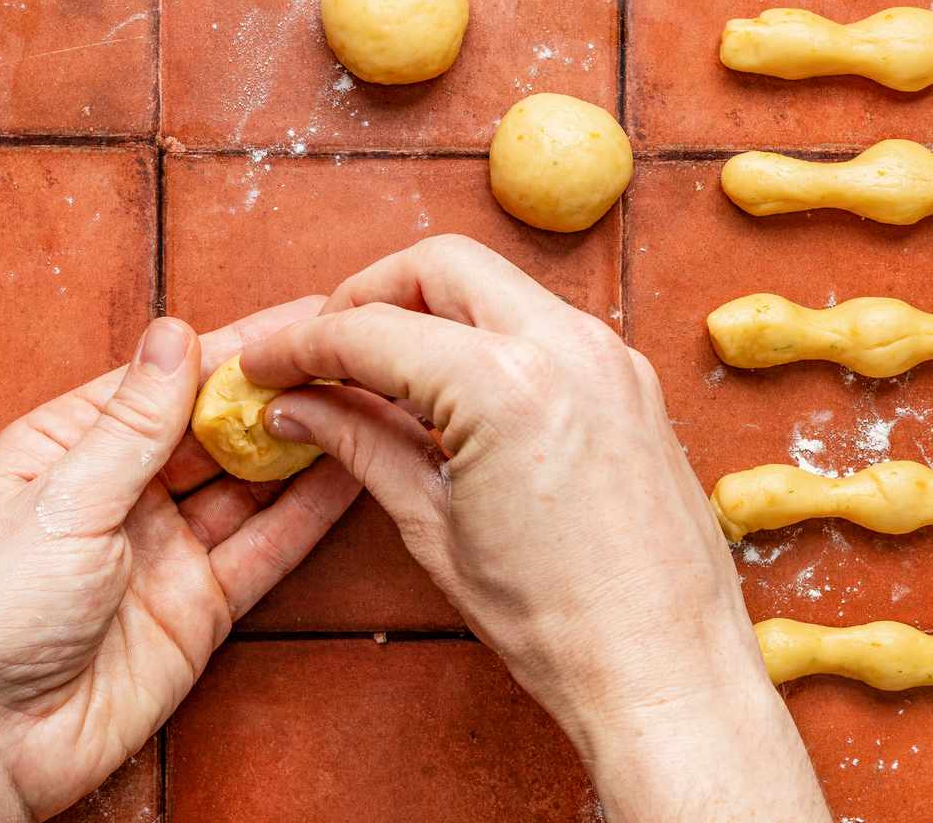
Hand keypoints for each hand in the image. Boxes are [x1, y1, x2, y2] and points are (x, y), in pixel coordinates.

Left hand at [0, 299, 361, 821]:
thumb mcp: (61, 504)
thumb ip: (131, 425)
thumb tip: (175, 334)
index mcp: (68, 449)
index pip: (167, 381)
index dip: (236, 346)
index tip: (302, 315)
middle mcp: (122, 491)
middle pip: (216, 427)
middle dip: (280, 392)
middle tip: (350, 354)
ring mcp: (166, 546)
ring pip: (251, 483)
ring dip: (303, 445)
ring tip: (366, 402)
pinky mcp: (201, 602)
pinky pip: (266, 546)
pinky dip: (310, 512)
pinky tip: (353, 473)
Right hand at [242, 236, 828, 821]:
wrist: (666, 666)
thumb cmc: (556, 621)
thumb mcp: (434, 527)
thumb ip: (361, 444)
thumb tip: (297, 406)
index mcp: (505, 384)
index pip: (372, 330)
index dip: (302, 344)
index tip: (266, 363)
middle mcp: (566, 345)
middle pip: (439, 265)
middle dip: (368, 295)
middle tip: (324, 351)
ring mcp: (610, 355)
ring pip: (497, 285)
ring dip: (431, 311)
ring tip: (382, 376)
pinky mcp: (632, 379)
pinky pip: (543, 324)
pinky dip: (487, 336)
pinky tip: (453, 392)